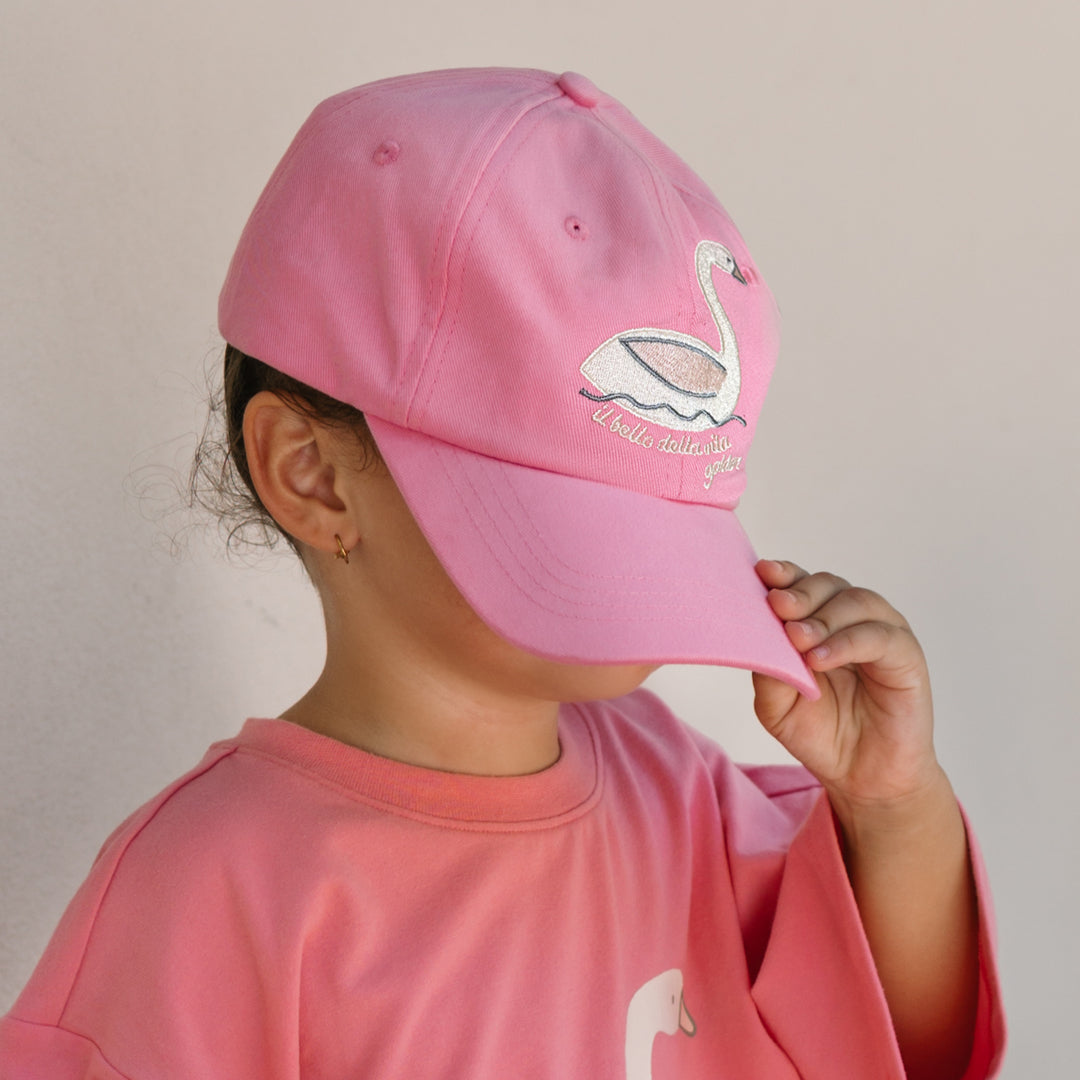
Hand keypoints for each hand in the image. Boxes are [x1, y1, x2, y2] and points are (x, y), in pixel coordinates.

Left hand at [753, 559, 942, 811]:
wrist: (862, 778)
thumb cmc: (821, 734)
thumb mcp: (777, 704)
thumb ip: (767, 668)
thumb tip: (756, 634)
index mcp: (818, 621)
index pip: (801, 584)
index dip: (784, 575)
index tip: (762, 573)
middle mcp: (851, 620)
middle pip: (828, 584)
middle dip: (800, 592)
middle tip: (778, 606)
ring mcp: (881, 634)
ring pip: (856, 601)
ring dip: (822, 616)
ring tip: (797, 638)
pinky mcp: (907, 657)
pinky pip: (879, 636)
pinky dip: (847, 642)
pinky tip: (819, 658)